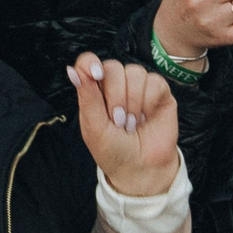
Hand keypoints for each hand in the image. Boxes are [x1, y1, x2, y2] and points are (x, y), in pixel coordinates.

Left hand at [68, 52, 179, 197]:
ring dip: (133, 102)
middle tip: (118, 122)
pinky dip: (149, 101)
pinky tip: (147, 117)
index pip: (88, 63)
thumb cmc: (113, 151)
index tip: (95, 75)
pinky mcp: (160, 92)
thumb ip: (87, 97)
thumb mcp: (94, 128)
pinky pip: (155, 81)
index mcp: (95, 91)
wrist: (140, 169)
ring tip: (132, 124)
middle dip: (115, 96)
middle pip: (113, 67)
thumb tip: (72, 70)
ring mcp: (139, 87)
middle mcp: (117, 85)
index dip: (90, 63)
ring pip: (135, 72)